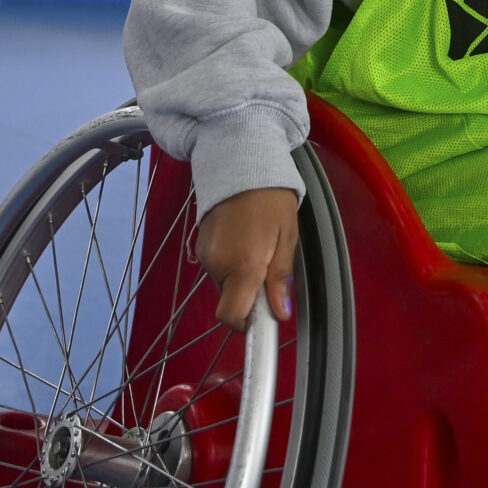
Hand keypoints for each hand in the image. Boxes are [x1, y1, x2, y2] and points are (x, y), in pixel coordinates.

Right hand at [196, 186, 297, 330]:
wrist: (240, 161)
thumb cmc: (270, 197)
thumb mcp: (287, 237)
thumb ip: (280, 277)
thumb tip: (281, 312)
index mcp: (242, 265)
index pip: (231, 316)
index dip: (246, 326)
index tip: (264, 322)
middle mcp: (218, 264)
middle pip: (231, 300)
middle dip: (251, 294)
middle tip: (271, 267)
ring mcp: (206, 254)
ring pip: (225, 284)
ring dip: (242, 277)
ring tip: (260, 246)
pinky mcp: (201, 245)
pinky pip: (218, 267)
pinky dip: (232, 263)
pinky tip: (245, 239)